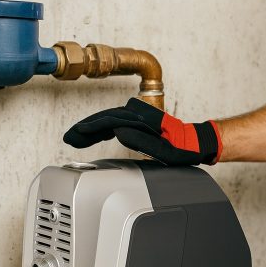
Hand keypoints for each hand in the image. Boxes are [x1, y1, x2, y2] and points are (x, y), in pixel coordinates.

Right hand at [63, 98, 221, 165]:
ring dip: (92, 129)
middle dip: (86, 128)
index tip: (76, 133)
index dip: (90, 127)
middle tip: (69, 138)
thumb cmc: (184, 148)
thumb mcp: (167, 151)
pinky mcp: (139, 124)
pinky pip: (116, 124)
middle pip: (106, 119)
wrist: (196, 144)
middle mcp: (138, 116)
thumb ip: (143, 141)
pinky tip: (95, 136)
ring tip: (77, 138)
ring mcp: (138, 119)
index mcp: (142, 120)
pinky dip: (103, 130)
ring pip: (109, 121)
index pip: (110, 121)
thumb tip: (119, 131)